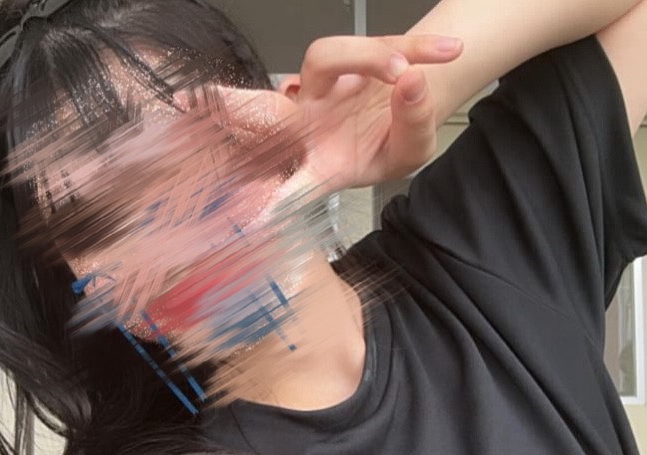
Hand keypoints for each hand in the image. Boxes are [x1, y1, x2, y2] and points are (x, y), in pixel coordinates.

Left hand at [206, 34, 462, 209]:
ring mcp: (322, 85)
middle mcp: (310, 123)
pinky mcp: (346, 53)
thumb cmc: (395, 140)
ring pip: (325, 58)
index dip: (269, 202)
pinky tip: (449, 51)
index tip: (246, 221)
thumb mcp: (412, 152)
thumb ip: (411, 123)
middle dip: (235, 105)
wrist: (414, 100)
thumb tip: (410, 82)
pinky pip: (375, 41)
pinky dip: (418, 45)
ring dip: (370, 58)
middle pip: (272, 107)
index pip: (290, 183)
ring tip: (412, 72)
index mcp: (322, 165)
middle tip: (197, 101)